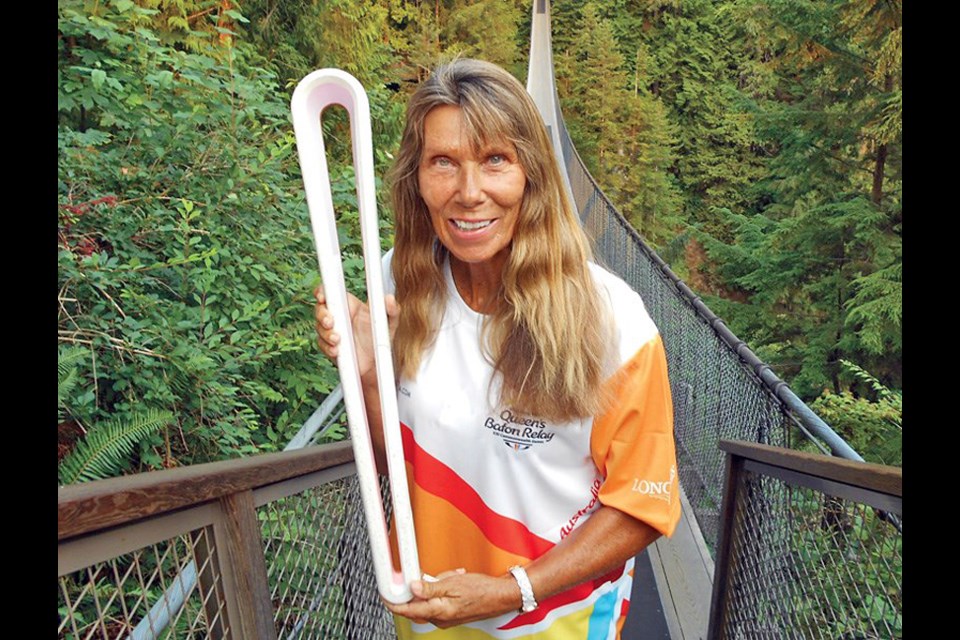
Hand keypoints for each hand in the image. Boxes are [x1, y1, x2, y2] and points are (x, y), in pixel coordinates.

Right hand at [314, 285, 399, 378]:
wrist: (375, 363)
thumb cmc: (380, 338)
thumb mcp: (389, 323)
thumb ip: (392, 310)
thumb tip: (390, 298)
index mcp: (350, 304)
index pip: (331, 292)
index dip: (322, 292)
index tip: (323, 297)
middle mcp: (338, 316)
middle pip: (320, 309)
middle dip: (322, 314)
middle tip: (330, 322)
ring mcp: (331, 331)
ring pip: (319, 327)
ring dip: (326, 333)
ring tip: (337, 340)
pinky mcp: (328, 346)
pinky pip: (322, 345)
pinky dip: (328, 347)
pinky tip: (337, 350)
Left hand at [386, 569, 519, 628]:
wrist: (502, 596)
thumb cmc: (482, 590)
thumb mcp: (454, 583)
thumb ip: (431, 587)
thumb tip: (412, 588)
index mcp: (439, 612)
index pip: (408, 610)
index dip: (393, 603)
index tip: (384, 595)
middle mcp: (441, 619)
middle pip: (417, 605)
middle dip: (418, 589)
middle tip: (424, 575)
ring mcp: (446, 618)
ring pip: (428, 601)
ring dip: (434, 586)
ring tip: (450, 577)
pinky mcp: (451, 614)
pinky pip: (438, 601)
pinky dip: (442, 589)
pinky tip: (454, 580)